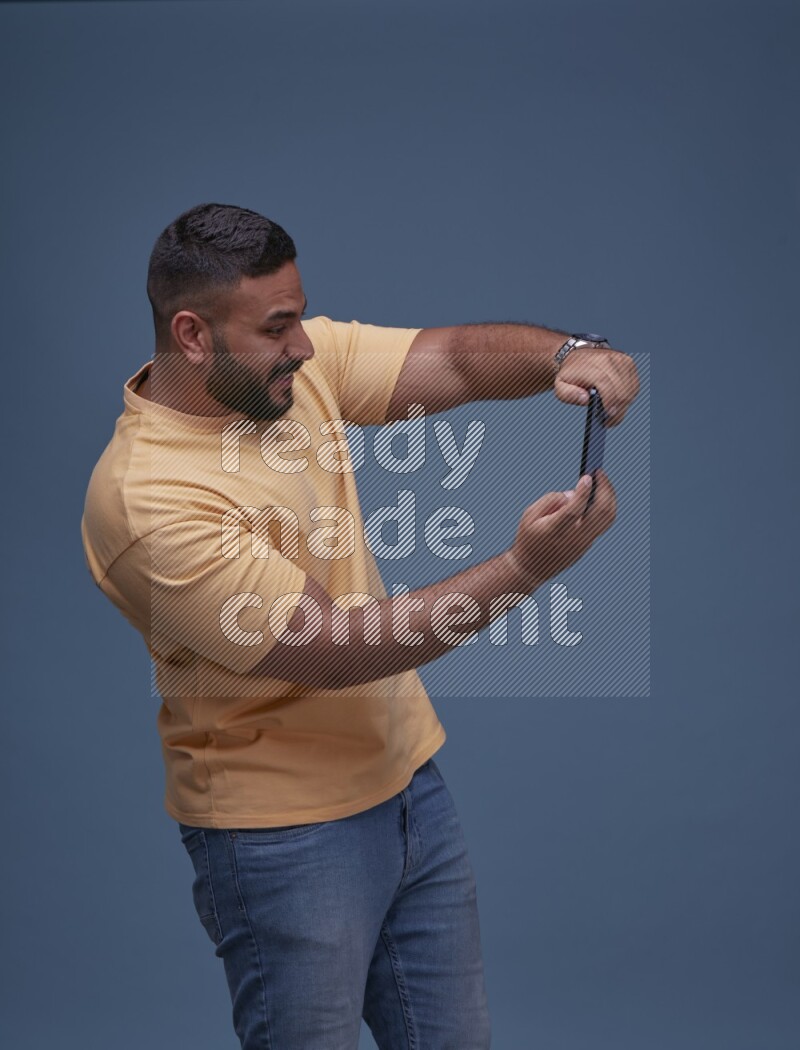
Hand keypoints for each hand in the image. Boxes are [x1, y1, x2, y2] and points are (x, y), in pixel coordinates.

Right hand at [509, 469, 616, 587]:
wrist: (531, 568)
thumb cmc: (528, 537)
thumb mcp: (529, 515)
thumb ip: (550, 500)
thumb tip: (573, 493)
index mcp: (554, 530)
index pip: (574, 510)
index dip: (583, 492)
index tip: (587, 476)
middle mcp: (573, 538)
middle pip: (600, 512)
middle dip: (605, 489)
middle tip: (599, 473)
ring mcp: (584, 543)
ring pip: (607, 518)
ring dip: (609, 496)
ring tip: (602, 481)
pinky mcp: (588, 544)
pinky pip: (603, 523)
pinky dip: (604, 505)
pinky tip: (599, 494)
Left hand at [555, 347, 639, 424]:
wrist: (578, 356)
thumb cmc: (571, 375)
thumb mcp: (560, 386)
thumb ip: (568, 394)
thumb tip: (586, 399)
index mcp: (591, 365)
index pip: (605, 384)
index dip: (609, 401)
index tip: (607, 415)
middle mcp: (608, 359)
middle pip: (621, 390)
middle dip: (617, 409)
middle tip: (609, 421)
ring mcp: (621, 359)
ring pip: (630, 390)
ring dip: (623, 405)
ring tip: (612, 413)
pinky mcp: (629, 362)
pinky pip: (634, 386)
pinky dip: (628, 397)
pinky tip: (618, 402)